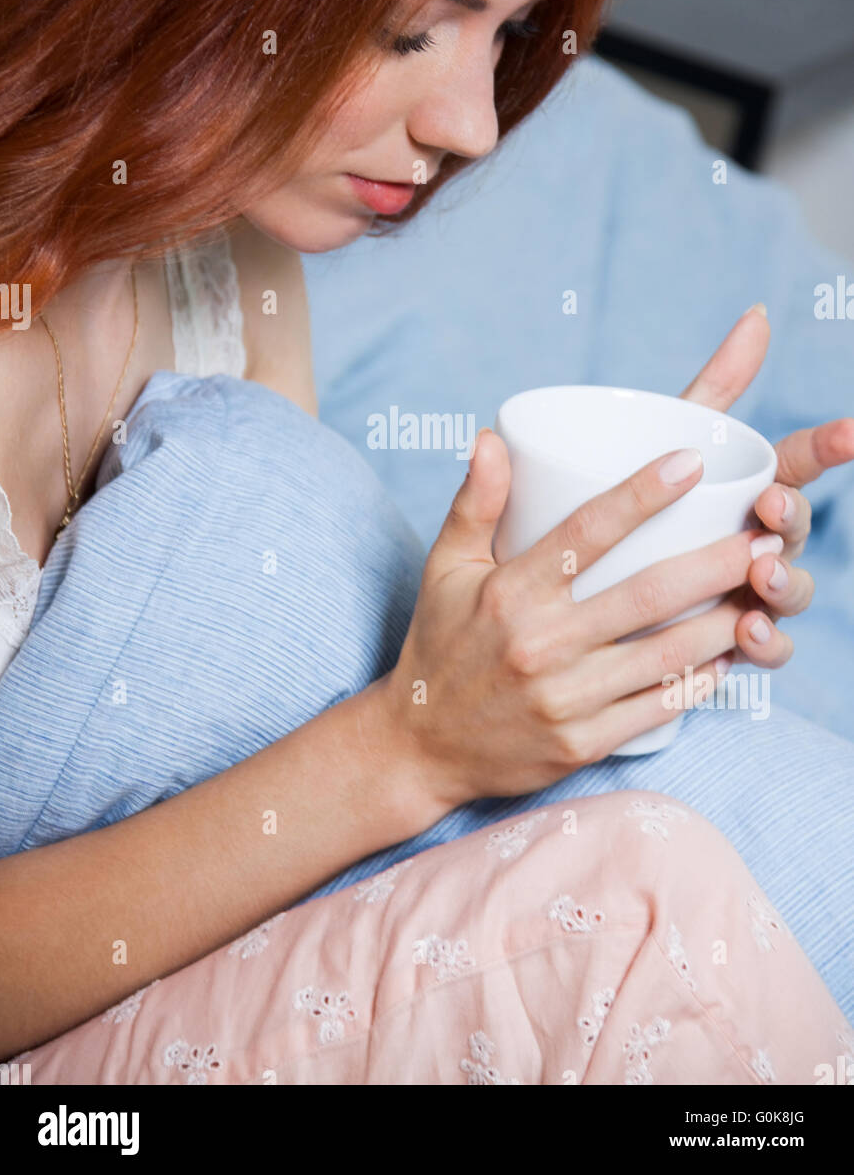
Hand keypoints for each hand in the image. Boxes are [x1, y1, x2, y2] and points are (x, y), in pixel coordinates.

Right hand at [385, 436, 767, 810]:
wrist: (420, 749)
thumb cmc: (439, 645)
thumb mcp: (443, 569)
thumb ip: (474, 503)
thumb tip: (491, 436)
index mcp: (509, 594)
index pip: (585, 532)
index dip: (642, 494)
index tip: (691, 463)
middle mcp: (539, 644)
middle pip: (646, 594)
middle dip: (715, 563)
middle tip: (765, 536)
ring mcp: (564, 699)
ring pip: (664, 653)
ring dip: (724, 620)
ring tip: (765, 590)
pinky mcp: (581, 743)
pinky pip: (657, 706)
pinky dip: (702, 679)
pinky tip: (732, 652)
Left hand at [679, 303, 853, 667]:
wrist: (592, 596)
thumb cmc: (644, 510)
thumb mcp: (666, 443)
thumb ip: (713, 388)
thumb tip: (757, 313)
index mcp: (753, 488)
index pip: (800, 462)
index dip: (829, 446)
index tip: (851, 431)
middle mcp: (761, 539)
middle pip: (795, 529)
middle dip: (791, 518)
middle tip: (768, 507)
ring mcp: (752, 594)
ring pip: (788, 592)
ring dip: (784, 586)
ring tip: (758, 582)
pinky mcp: (731, 644)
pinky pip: (764, 649)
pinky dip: (764, 642)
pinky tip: (747, 634)